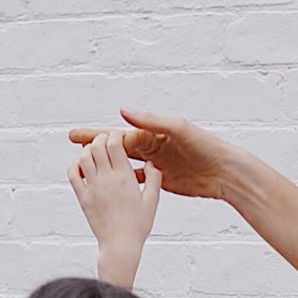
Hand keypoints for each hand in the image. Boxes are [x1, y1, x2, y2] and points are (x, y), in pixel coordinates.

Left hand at [68, 132, 160, 285]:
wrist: (120, 246)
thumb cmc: (138, 226)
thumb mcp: (152, 201)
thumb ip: (154, 179)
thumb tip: (150, 163)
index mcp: (124, 178)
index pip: (114, 143)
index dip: (115, 135)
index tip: (119, 137)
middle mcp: (106, 180)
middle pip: (96, 146)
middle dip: (100, 139)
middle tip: (105, 142)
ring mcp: (92, 188)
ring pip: (83, 157)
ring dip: (87, 150)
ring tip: (94, 153)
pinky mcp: (83, 197)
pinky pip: (72, 174)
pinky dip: (74, 165)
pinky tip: (81, 166)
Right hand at [69, 110, 234, 200]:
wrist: (225, 172)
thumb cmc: (205, 147)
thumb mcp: (178, 129)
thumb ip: (150, 121)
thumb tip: (123, 111)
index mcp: (151, 133)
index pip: (117, 134)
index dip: (95, 135)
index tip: (74, 136)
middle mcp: (151, 146)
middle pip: (116, 147)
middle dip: (94, 147)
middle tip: (72, 145)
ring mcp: (156, 164)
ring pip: (124, 163)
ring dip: (107, 164)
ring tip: (86, 166)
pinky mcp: (162, 181)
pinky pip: (139, 180)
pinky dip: (125, 180)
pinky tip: (111, 186)